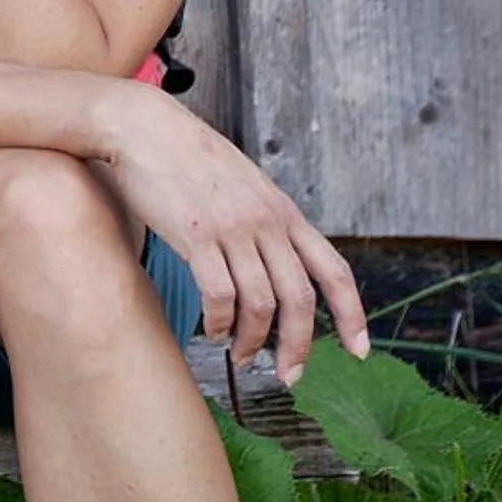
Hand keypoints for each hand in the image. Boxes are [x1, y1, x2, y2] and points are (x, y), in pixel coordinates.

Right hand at [93, 83, 369, 384]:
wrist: (142, 126)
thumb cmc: (185, 155)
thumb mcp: (243, 183)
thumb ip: (263, 219)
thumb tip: (273, 261)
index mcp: (283, 211)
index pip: (334, 270)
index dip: (354, 315)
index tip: (359, 350)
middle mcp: (266, 222)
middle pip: (300, 299)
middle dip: (298, 346)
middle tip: (289, 375)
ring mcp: (232, 228)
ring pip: (260, 304)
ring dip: (252, 340)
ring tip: (240, 355)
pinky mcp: (195, 235)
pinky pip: (218, 295)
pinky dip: (217, 322)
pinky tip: (210, 329)